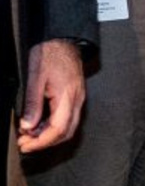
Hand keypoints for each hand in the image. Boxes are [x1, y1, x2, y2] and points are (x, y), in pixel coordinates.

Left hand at [16, 39, 84, 153]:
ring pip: (68, 127)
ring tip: (29, 135)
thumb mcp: (35, 78)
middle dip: (45, 142)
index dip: (41, 141)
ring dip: (48, 135)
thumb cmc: (50, 54)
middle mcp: (76, 100)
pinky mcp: (75, 96)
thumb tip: (28, 126)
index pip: (58, 129)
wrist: (64, 40)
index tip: (26, 145)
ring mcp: (77, 99)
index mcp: (67, 97)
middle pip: (66, 132)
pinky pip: (67, 118)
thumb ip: (33, 103)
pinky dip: (53, 126)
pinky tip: (39, 124)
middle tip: (26, 144)